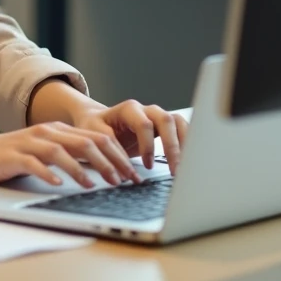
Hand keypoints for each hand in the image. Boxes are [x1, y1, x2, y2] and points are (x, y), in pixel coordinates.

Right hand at [0, 122, 139, 186]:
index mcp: (56, 130)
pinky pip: (35, 164)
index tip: (133, 174)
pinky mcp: (14, 156)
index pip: (96, 138)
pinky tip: (59, 185)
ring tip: (97, 185)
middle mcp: (46, 132)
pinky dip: (49, 173)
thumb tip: (100, 170)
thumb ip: (67, 155)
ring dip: (82, 169)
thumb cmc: (9, 156)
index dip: (118, 155)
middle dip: (109, 162)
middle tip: (124, 181)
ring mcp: (29, 143)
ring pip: (63, 151)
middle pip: (85, 142)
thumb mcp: (42, 152)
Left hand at [71, 100, 187, 174]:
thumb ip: (110, 148)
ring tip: (184, 166)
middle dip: (172, 146)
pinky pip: (182, 130)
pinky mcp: (164, 126)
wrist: (98, 121)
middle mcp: (146, 110)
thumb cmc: (95, 127)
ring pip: (178, 123)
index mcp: (129, 109)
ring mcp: (157, 116)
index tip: (147, 164)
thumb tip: (125, 171)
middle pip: (166, 120)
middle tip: (175, 168)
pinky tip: (186, 161)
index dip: (148, 145)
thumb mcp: (94, 134)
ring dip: (184, 144)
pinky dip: (187, 144)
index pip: (144, 124)